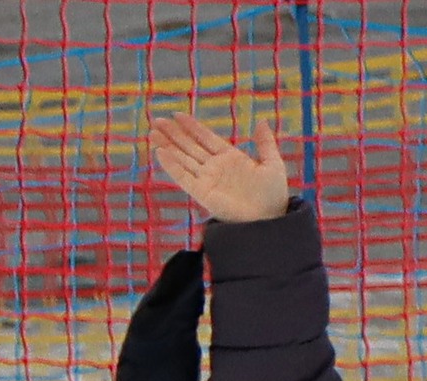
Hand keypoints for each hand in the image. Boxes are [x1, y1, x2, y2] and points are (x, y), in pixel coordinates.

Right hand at [149, 112, 288, 223]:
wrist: (270, 219)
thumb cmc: (274, 195)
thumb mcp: (273, 164)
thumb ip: (266, 143)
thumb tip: (262, 121)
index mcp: (230, 158)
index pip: (206, 138)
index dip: (192, 127)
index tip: (177, 115)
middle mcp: (216, 167)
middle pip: (190, 147)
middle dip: (174, 134)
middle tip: (157, 120)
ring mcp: (208, 179)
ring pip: (183, 159)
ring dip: (168, 146)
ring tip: (153, 133)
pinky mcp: (202, 193)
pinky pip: (184, 177)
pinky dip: (172, 166)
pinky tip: (160, 153)